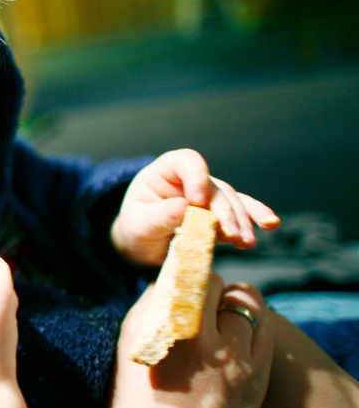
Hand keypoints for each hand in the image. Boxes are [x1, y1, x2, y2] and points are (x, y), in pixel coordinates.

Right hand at [83, 273, 272, 407]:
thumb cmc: (135, 398)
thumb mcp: (132, 341)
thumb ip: (155, 302)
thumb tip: (180, 274)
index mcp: (155, 321)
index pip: (186, 268)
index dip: (188, 270)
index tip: (185, 276)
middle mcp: (192, 333)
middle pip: (217, 282)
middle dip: (211, 289)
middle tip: (200, 306)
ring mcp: (227, 356)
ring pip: (247, 302)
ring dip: (236, 307)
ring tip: (220, 326)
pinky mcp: (253, 377)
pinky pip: (263, 331)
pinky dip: (252, 330)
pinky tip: (235, 347)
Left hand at [111, 148, 280, 265]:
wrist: (142, 246)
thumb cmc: (136, 228)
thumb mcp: (138, 224)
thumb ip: (159, 216)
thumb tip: (184, 207)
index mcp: (167, 171)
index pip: (187, 162)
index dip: (196, 177)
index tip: (196, 201)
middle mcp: (192, 179)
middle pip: (214, 187)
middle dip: (223, 211)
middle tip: (229, 234)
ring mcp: (210, 196)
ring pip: (231, 202)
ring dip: (241, 222)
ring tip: (245, 242)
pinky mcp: (221, 214)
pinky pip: (242, 212)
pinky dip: (255, 217)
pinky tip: (271, 224)